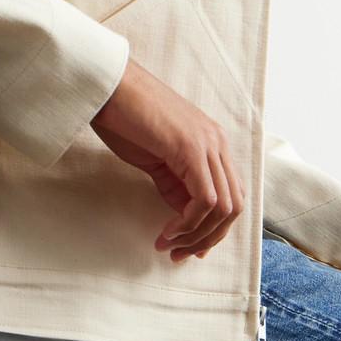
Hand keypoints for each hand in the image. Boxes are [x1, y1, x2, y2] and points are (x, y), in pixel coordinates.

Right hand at [90, 57, 244, 260]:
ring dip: (196, 236)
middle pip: (234, 207)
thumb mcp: (158, 160)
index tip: (189, 249)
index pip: (230, 197)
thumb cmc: (124, 118)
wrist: (106, 85)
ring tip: (169, 246)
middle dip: (208, 239)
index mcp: (212, 144)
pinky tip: (167, 232)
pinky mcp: (192, 149)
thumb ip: (177, 186)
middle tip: (180, 255)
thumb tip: (186, 220)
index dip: (214, 230)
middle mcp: (217, 143)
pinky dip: (188, 224)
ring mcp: (208, 144)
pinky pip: (204, 201)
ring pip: (223, 208)